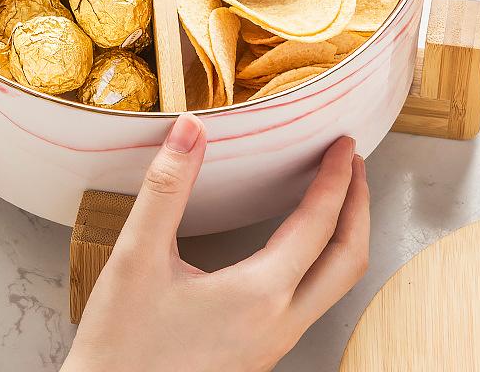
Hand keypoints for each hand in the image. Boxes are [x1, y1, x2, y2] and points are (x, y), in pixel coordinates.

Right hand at [62, 115, 368, 371]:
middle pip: (347, 261)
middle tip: (355, 165)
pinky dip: (321, 261)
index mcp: (258, 296)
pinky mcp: (259, 352)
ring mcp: (273, 344)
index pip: (317, 225)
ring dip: (343, 235)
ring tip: (335, 198)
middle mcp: (278, 324)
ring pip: (335, 288)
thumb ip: (166, 187)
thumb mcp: (136, 256)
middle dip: (358, 206)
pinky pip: (311, 302)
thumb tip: (190, 130)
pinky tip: (297, 246)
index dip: (336, 178)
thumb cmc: (121, 344)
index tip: (343, 145)